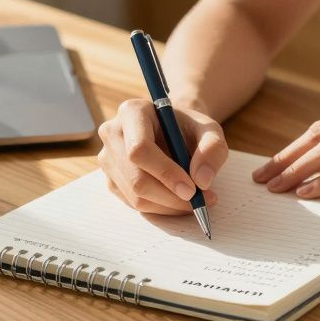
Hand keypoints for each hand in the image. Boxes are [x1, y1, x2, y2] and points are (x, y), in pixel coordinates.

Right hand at [97, 99, 228, 214]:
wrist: (173, 131)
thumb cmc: (189, 128)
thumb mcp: (210, 130)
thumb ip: (212, 149)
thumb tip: (202, 180)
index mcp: (132, 112)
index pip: (140, 149)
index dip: (166, 173)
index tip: (192, 189)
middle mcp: (112, 133)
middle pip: (135, 178)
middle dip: (170, 196)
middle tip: (199, 201)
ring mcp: (107, 159)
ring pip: (135, 196)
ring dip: (168, 206)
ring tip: (195, 201)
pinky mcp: (111, 180)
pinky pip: (134, 204)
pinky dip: (161, 209)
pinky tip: (178, 200)